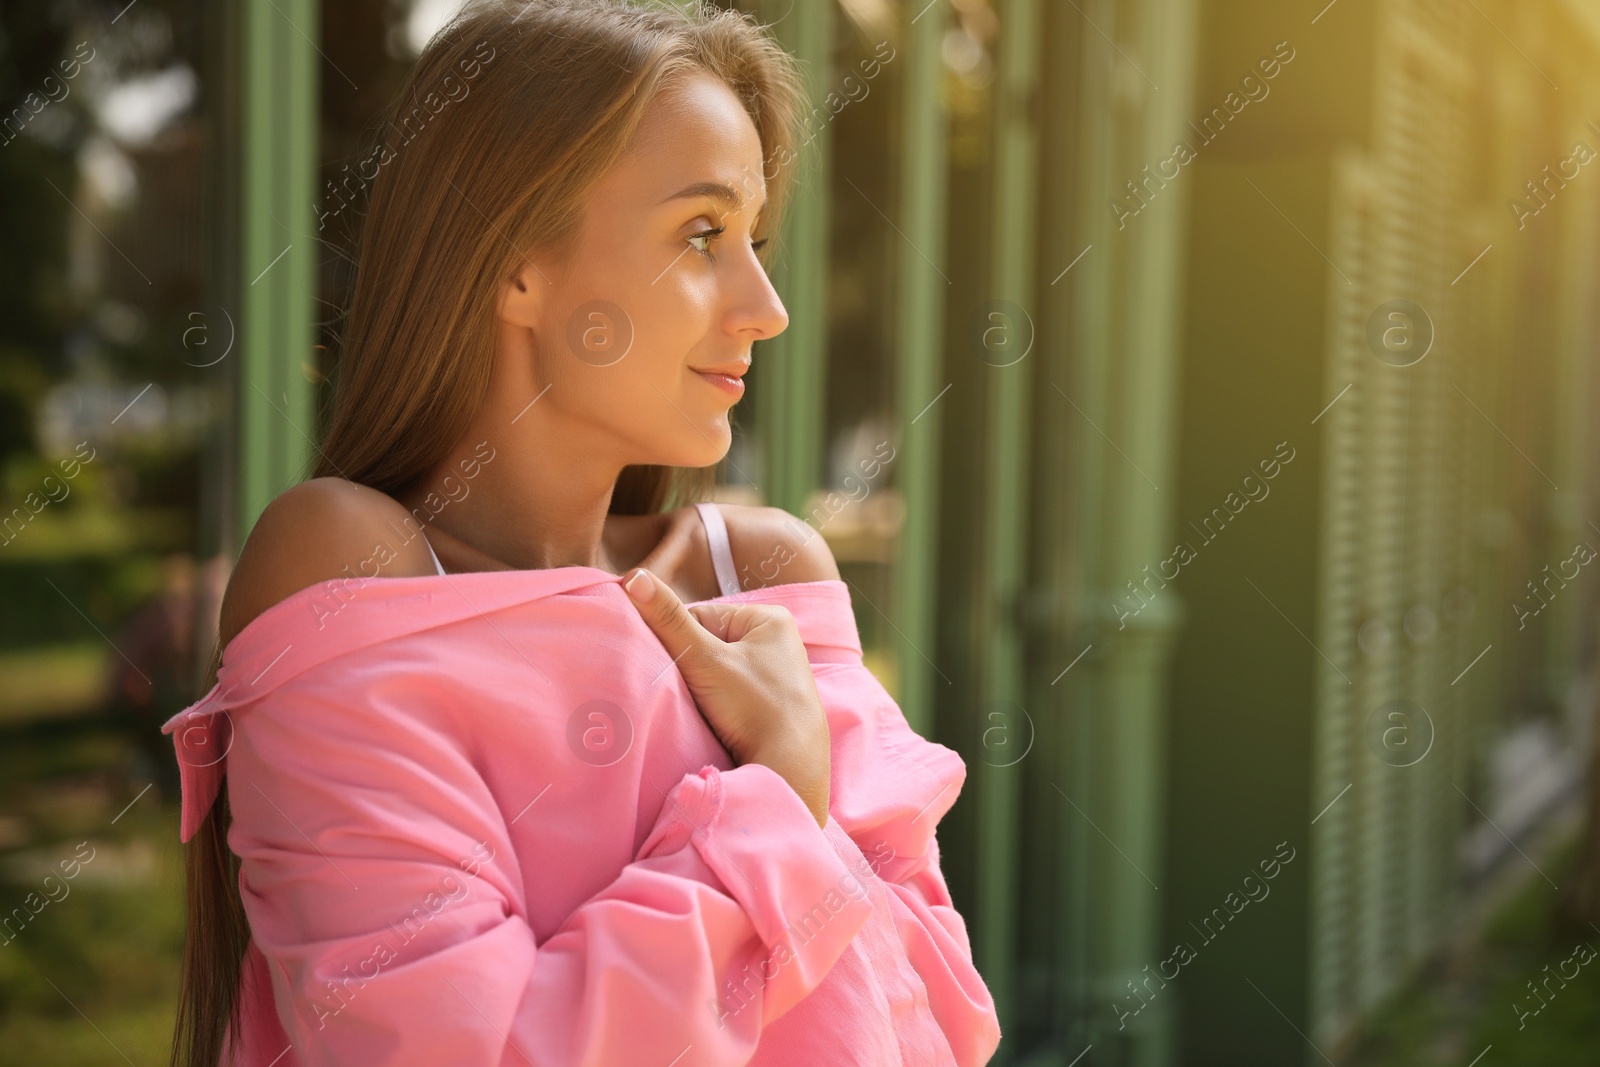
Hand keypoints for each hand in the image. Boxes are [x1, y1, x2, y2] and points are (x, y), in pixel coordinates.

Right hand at [623, 568, 830, 827]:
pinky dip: (717, 706)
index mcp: (768, 617)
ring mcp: (778, 674)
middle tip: (685, 694)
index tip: (673, 672)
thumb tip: (632, 576)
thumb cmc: (754, 707)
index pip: (698, 618)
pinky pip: (731, 694)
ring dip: (701, 689)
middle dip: (690, 669)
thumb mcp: (704, 659)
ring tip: (702, 710)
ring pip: (716, 673)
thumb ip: (667, 619)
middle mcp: (778, 640)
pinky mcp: (774, 703)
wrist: (791, 769)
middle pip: (708, 646)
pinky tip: (716, 722)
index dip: (676, 644)